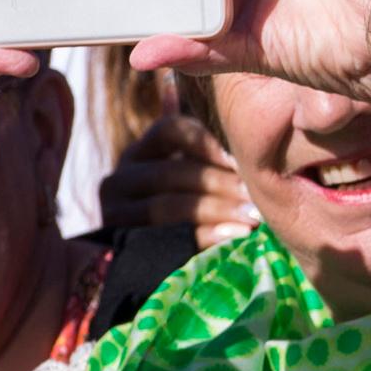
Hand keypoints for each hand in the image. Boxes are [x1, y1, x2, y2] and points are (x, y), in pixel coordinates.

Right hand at [98, 113, 259, 246]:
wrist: (138, 269)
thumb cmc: (176, 212)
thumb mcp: (183, 177)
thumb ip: (197, 149)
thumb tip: (193, 101)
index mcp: (138, 153)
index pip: (168, 129)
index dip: (205, 141)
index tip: (238, 159)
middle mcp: (120, 179)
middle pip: (172, 172)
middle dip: (219, 183)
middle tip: (255, 194)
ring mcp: (115, 212)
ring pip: (168, 205)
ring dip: (217, 210)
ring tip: (252, 217)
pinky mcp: (122, 244)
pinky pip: (169, 238)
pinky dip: (207, 236)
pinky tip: (236, 236)